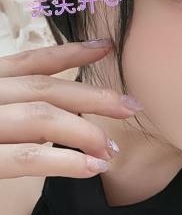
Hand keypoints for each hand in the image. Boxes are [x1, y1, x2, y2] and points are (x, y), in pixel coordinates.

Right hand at [0, 39, 142, 178]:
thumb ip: (17, 114)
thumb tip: (65, 120)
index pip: (29, 63)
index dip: (69, 53)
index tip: (107, 47)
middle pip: (44, 89)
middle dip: (93, 97)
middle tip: (131, 107)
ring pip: (42, 118)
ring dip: (85, 132)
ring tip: (111, 150)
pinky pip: (29, 156)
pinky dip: (66, 161)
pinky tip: (93, 168)